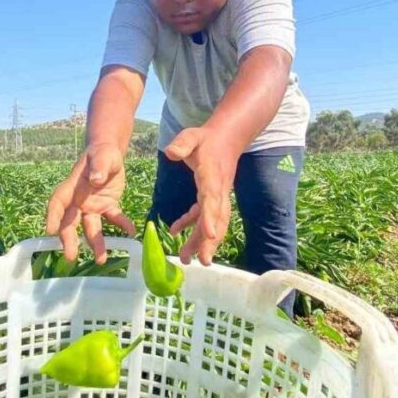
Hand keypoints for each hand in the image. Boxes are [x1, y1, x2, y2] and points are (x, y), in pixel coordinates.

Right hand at [45, 143, 135, 263]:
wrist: (110, 155)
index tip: (51, 231)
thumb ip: (99, 166)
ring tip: (101, 259)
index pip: (58, 203)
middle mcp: (78, 201)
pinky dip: (121, 225)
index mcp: (72, 187)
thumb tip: (96, 179)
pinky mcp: (107, 208)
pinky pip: (114, 219)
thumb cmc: (101, 153)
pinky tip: (130, 232)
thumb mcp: (102, 155)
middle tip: (70, 256)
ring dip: (95, 242)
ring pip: (90, 227)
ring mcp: (92, 207)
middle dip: (69, 239)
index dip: (53, 217)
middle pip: (70, 222)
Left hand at [163, 127, 237, 265]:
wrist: (226, 138)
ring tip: (187, 259)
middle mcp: (217, 190)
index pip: (212, 200)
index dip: (210, 217)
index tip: (209, 234)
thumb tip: (171, 153)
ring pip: (212, 222)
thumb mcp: (192, 136)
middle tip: (202, 261)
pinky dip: (191, 226)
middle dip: (210, 241)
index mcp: (212, 177)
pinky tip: (175, 232)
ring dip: (201, 241)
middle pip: (216, 219)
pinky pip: (203, 215)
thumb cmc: (206, 138)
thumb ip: (182, 144)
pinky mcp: (211, 197)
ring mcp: (217, 196)